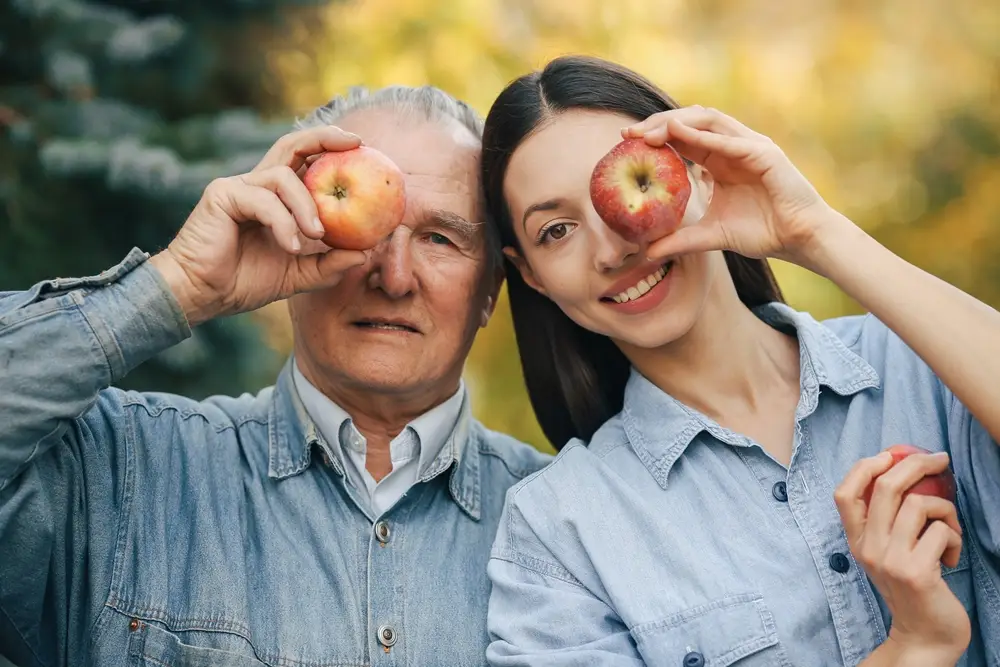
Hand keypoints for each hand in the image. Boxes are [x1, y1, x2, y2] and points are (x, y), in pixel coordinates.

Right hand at [150, 126, 370, 325]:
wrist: (202, 296)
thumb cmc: (244, 283)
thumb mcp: (298, 275)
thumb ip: (329, 265)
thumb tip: (365, 254)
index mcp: (275, 198)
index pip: (305, 161)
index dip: (331, 148)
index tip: (362, 148)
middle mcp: (256, 185)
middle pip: (292, 144)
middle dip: (325, 137)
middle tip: (355, 145)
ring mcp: (238, 187)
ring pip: (283, 177)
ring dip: (307, 206)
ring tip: (317, 235)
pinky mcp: (222, 196)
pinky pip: (264, 201)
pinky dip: (283, 222)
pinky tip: (290, 246)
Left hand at [622, 106, 849, 268]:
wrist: (798, 239)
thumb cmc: (762, 233)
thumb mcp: (711, 235)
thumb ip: (680, 240)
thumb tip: (647, 253)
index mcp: (719, 160)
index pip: (682, 137)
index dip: (655, 135)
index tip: (626, 141)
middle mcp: (733, 146)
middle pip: (690, 121)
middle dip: (658, 123)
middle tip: (629, 133)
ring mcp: (750, 146)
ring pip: (709, 120)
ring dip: (677, 122)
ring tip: (650, 133)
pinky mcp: (765, 153)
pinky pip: (730, 140)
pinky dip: (705, 136)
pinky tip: (679, 135)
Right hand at [835, 451, 970, 663]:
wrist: (924, 635)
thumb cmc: (912, 587)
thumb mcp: (887, 553)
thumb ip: (886, 521)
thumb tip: (903, 474)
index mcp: (857, 541)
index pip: (844, 494)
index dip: (864, 467)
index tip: (889, 455)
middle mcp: (868, 548)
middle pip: (886, 486)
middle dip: (917, 464)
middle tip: (940, 459)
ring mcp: (890, 560)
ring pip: (920, 505)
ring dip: (946, 511)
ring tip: (950, 529)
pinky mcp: (916, 572)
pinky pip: (942, 532)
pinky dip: (954, 538)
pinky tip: (951, 558)